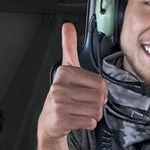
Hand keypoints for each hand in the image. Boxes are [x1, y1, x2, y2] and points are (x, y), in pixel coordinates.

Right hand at [37, 22, 106, 143]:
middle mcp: (60, 87)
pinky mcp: (61, 119)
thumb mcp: (66, 69)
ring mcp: (60, 103)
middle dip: (98, 104)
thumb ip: (69, 47)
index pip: (99, 82)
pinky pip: (89, 122)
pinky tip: (78, 119)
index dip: (100, 90)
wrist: (49, 122)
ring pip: (96, 110)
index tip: (90, 92)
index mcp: (64, 72)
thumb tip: (67, 26)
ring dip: (94, 114)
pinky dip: (88, 123)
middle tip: (86, 104)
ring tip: (82, 111)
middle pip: (99, 97)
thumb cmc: (61, 96)